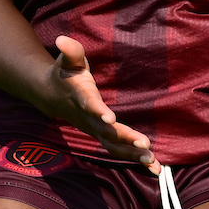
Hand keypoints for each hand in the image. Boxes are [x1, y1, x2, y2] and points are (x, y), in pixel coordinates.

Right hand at [42, 36, 153, 164]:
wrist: (52, 96)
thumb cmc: (66, 75)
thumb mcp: (68, 61)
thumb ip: (71, 51)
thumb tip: (63, 39)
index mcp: (82, 99)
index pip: (90, 106)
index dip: (98, 112)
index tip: (108, 118)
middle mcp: (89, 119)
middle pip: (107, 132)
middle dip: (126, 139)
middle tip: (144, 146)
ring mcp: (96, 130)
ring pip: (114, 145)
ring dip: (133, 154)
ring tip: (152, 161)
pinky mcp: (104, 136)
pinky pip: (120, 150)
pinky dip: (137, 159)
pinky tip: (155, 169)